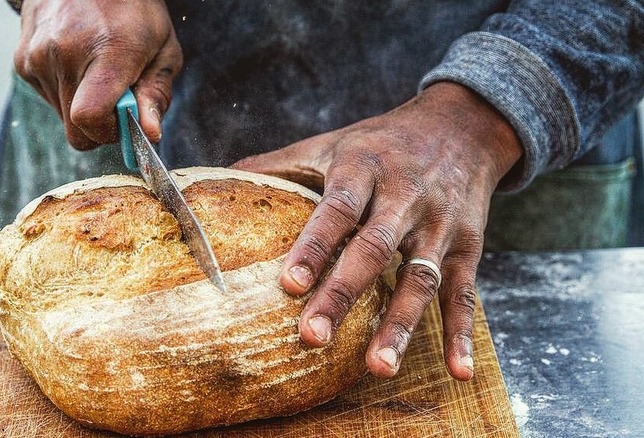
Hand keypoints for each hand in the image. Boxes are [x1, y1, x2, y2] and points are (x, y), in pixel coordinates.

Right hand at [14, 0, 182, 148]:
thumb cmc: (133, 10)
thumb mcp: (163, 49)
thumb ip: (156, 94)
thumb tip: (149, 134)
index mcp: (106, 50)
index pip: (89, 118)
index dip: (108, 132)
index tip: (125, 120)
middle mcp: (64, 53)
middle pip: (76, 128)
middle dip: (100, 124)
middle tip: (117, 97)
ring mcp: (37, 56)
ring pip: (62, 117)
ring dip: (83, 105)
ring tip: (97, 69)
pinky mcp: (22, 60)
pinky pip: (48, 98)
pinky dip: (66, 91)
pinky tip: (78, 63)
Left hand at [233, 82, 521, 379]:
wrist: (460, 127)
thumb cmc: (380, 143)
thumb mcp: (331, 143)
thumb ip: (280, 164)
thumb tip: (219, 177)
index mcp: (364, 168)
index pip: (337, 209)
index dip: (314, 245)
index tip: (289, 285)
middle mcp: (405, 196)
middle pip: (374, 249)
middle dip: (344, 293)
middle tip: (314, 336)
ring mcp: (440, 224)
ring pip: (421, 278)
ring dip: (401, 324)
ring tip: (378, 367)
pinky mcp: (469, 246)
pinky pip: (465, 294)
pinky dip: (461, 334)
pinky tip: (458, 371)